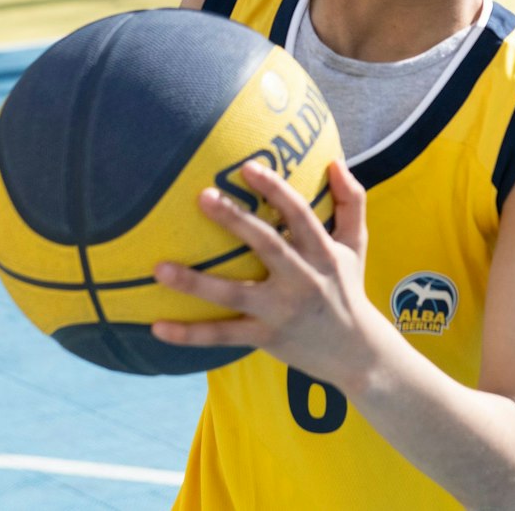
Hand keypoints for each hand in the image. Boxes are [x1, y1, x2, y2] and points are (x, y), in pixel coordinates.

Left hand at [152, 159, 385, 387]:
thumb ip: (351, 201)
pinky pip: (223, 336)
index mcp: (322, 252)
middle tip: (202, 196)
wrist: (356, 353)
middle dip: (234, 220)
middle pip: (266, 245)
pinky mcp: (266, 337)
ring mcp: (280, 311)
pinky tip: (157, 327)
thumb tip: (336, 161)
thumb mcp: (356, 245)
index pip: (299, 215)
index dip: (276, 190)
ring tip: (159, 268)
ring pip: (234, 295)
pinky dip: (190, 334)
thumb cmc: (348, 288)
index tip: (248, 166)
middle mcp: (301, 279)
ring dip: (195, 283)